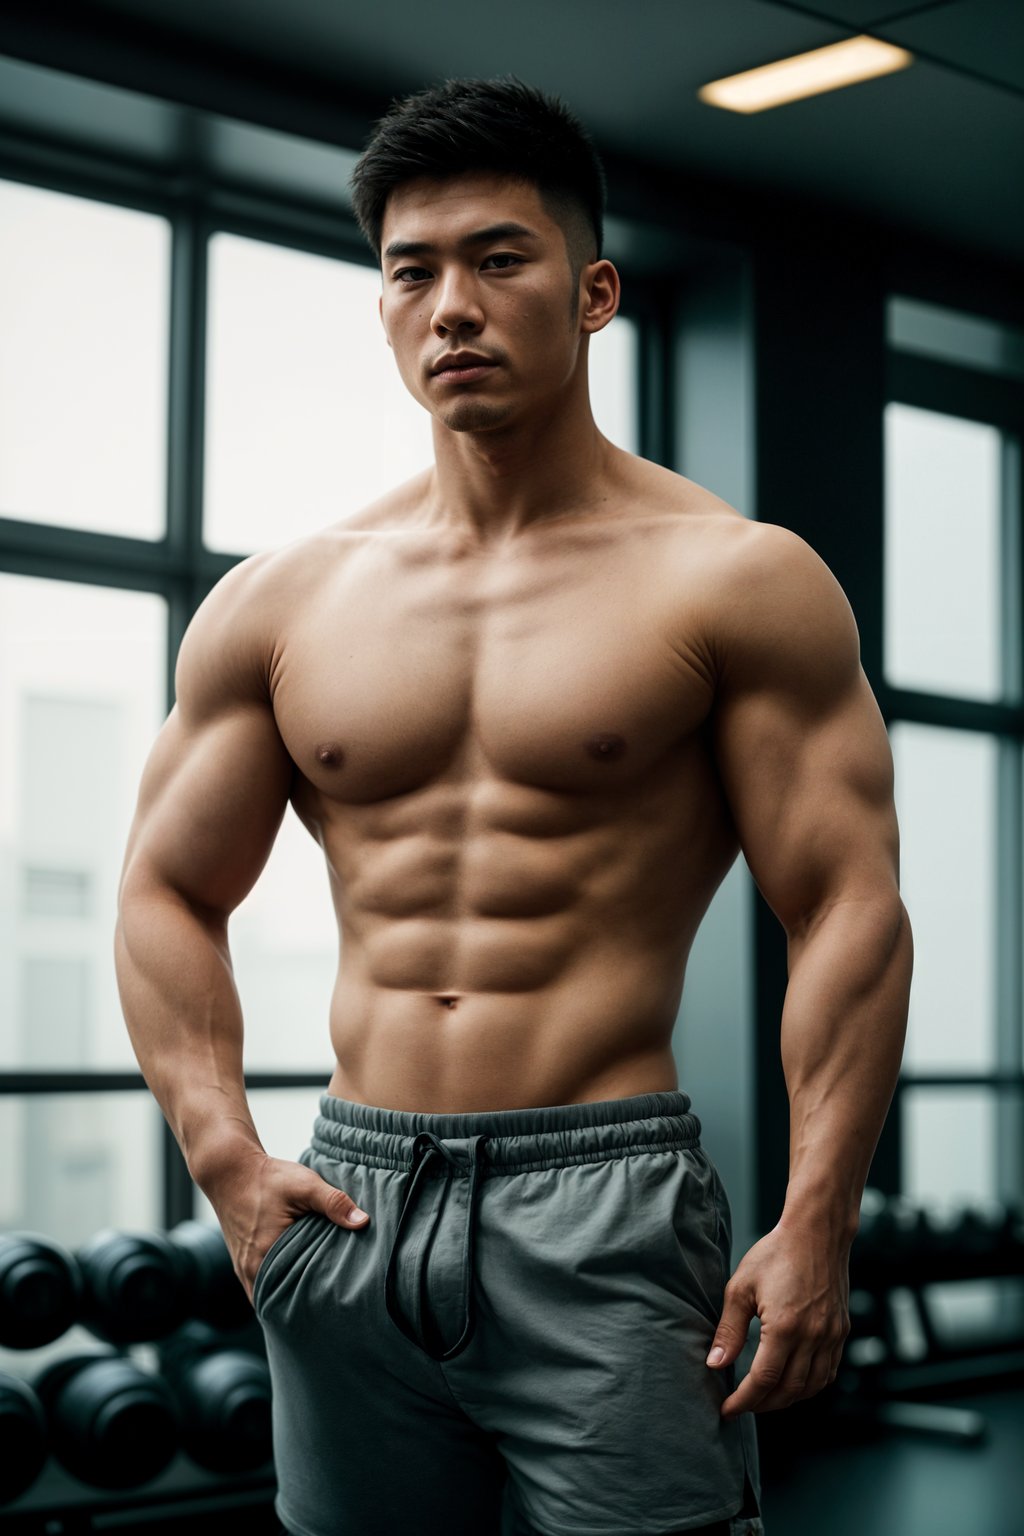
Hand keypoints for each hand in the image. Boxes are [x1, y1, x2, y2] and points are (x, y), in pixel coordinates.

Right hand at [204, 1148, 370, 1303]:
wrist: (229, 1169)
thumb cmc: (267, 1178)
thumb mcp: (305, 1185)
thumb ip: (334, 1203)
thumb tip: (363, 1222)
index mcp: (266, 1257)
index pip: (294, 1296)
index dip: (315, 1301)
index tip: (337, 1302)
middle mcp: (251, 1269)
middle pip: (280, 1300)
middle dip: (303, 1305)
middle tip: (331, 1306)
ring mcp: (243, 1269)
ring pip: (269, 1296)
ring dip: (288, 1296)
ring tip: (316, 1298)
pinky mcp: (241, 1262)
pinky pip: (260, 1286)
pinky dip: (277, 1286)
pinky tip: (295, 1283)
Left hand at [705, 1219, 850, 1417]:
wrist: (817, 1232)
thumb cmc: (775, 1254)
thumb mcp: (741, 1287)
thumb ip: (729, 1330)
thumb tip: (715, 1364)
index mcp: (785, 1328)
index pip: (763, 1381)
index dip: (743, 1401)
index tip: (727, 1409)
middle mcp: (813, 1337)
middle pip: (788, 1391)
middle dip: (762, 1405)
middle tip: (742, 1405)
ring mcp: (832, 1336)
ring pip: (811, 1387)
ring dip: (786, 1399)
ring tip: (764, 1398)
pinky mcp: (841, 1331)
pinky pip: (827, 1373)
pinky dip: (809, 1386)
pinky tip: (793, 1382)